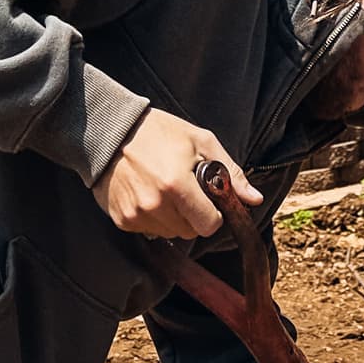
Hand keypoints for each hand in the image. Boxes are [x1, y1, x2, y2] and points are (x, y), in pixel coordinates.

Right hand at [94, 109, 261, 238]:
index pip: (209, 225)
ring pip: (170, 233)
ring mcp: (135, 215)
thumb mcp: (201, 142)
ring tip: (163, 189)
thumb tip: (254, 199)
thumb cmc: (158, 132)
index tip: (207, 199)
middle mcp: (154, 205)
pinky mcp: (122, 219)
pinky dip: (153, 217)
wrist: (109, 130)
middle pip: (190, 232)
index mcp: (176, 186)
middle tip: (183, 189)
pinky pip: (149, 231)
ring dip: (173, 217)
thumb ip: (231, 173)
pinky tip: (146, 193)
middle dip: (193, 215)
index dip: (213, 214)